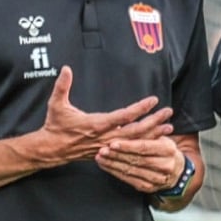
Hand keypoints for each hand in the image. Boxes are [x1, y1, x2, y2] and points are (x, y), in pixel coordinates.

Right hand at [24, 67, 168, 166]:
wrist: (51, 149)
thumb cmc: (55, 126)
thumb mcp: (56, 104)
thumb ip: (62, 86)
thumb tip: (66, 69)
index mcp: (96, 124)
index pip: (124, 116)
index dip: (140, 108)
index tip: (153, 100)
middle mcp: (105, 137)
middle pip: (136, 130)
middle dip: (154, 121)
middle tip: (168, 113)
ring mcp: (107, 146)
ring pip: (135, 141)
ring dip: (153, 134)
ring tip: (169, 128)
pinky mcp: (108, 151)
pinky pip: (130, 149)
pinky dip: (144, 144)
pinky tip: (154, 141)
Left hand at [94, 134, 186, 193]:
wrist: (176, 171)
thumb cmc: (163, 149)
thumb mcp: (160, 137)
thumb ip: (148, 131)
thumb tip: (129, 119)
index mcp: (168, 149)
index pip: (144, 147)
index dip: (127, 146)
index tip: (113, 143)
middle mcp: (165, 165)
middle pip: (136, 160)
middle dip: (117, 155)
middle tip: (102, 150)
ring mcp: (158, 178)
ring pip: (131, 170)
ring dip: (112, 164)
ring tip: (100, 157)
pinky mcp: (149, 187)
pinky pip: (129, 180)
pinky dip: (115, 172)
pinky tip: (105, 166)